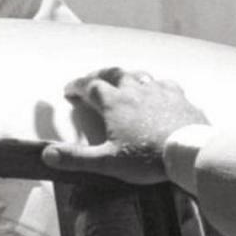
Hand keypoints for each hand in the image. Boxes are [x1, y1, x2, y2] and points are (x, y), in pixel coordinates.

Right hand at [42, 67, 207, 182]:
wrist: (188, 153)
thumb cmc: (147, 158)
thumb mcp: (107, 162)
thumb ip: (76, 158)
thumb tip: (47, 154)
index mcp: (115, 103)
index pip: (91, 87)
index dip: (78, 86)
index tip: (69, 90)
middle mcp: (136, 90)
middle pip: (114, 73)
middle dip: (100, 74)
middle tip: (92, 78)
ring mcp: (160, 91)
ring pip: (139, 75)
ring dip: (127, 76)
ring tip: (122, 80)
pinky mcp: (180, 98)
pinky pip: (165, 84)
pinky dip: (155, 85)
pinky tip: (157, 90)